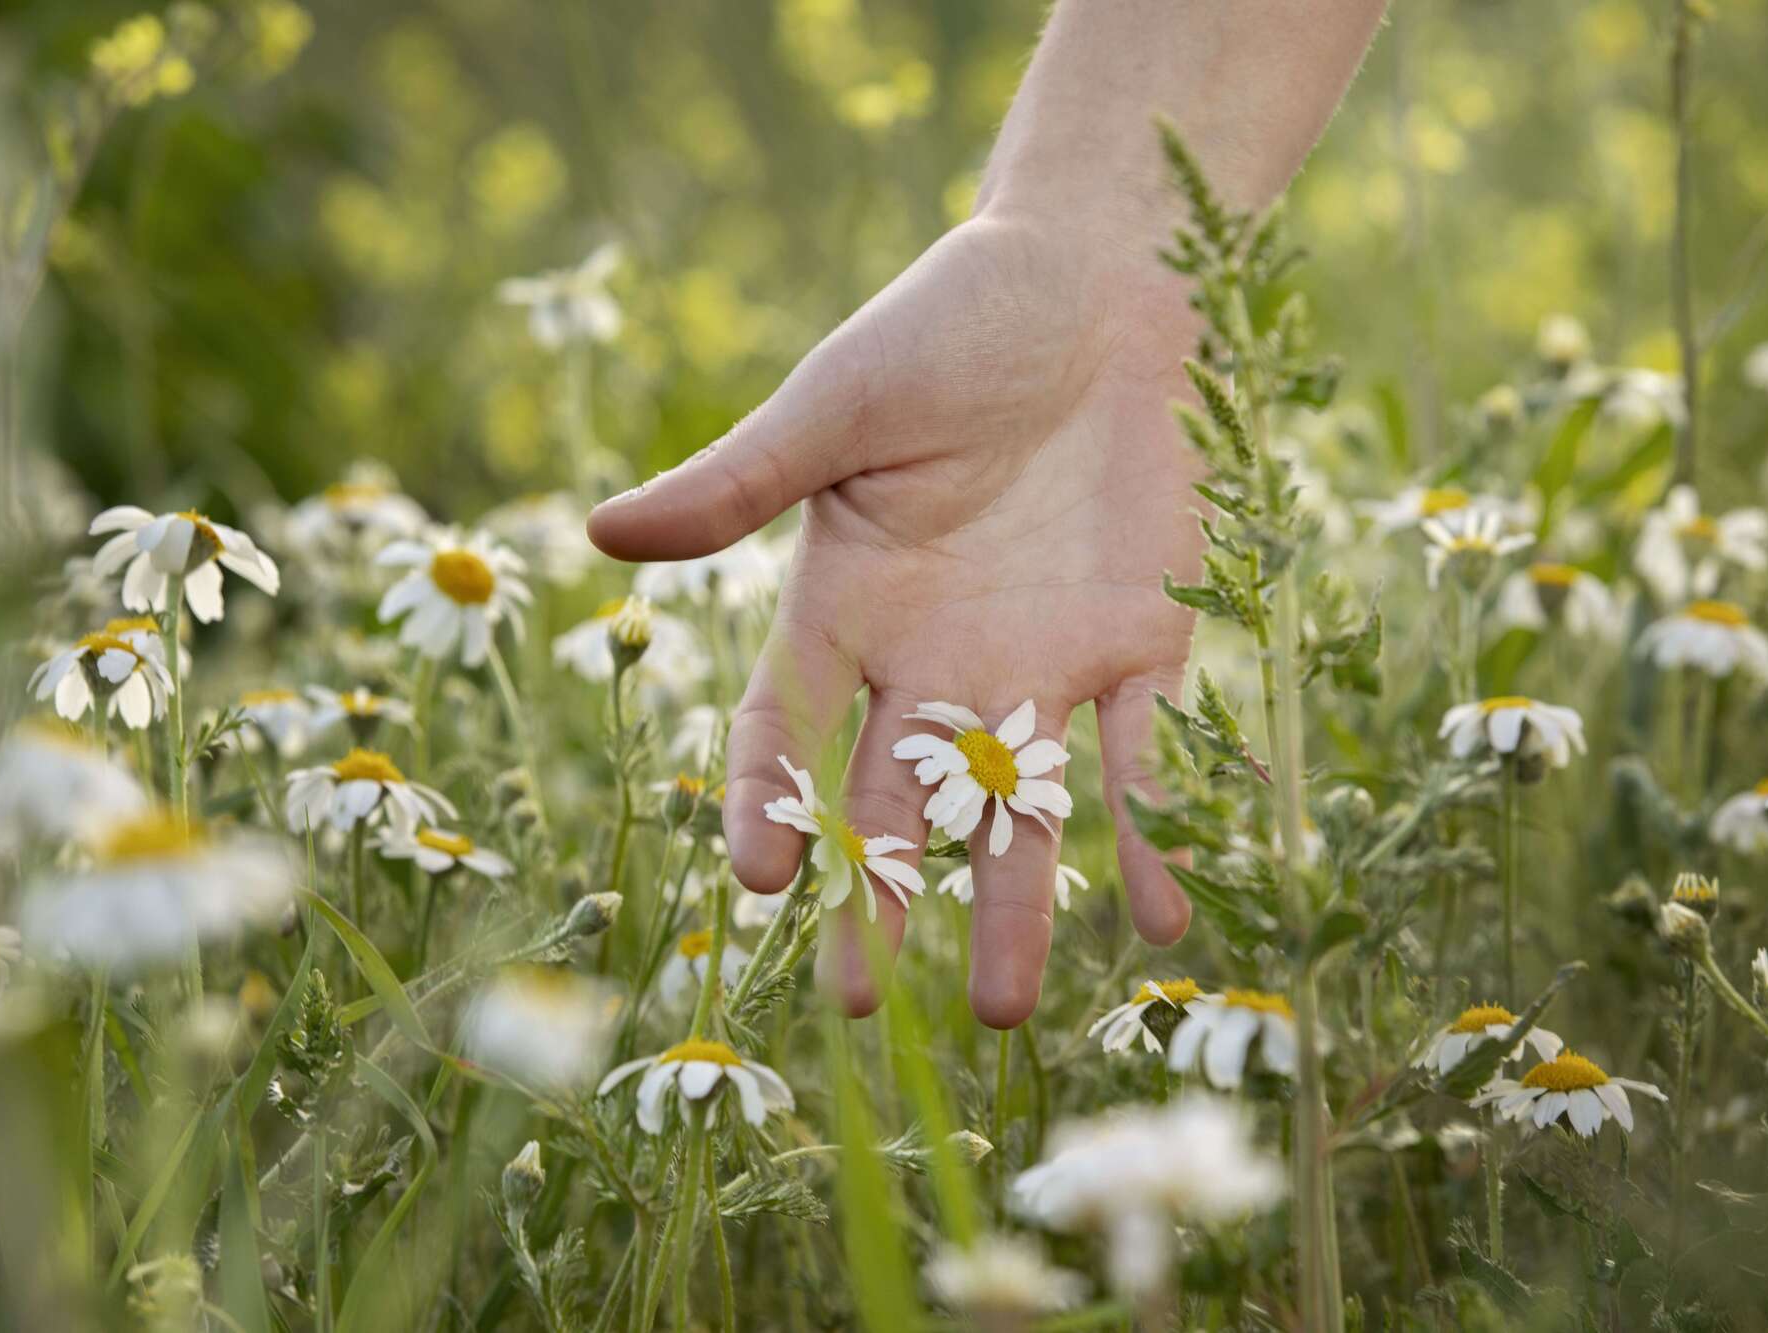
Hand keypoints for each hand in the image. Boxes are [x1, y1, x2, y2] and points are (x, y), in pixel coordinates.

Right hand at [588, 211, 1205, 1025]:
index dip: (769, 802)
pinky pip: (1147, 756)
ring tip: (1001, 1005)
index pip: (788, 727)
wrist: (1108, 277)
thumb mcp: (839, 402)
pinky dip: (1158, 828)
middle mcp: (937, 655)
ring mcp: (1040, 659)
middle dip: (878, 897)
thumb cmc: (954, 321)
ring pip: (1017, 807)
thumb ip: (741, 479)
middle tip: (859, 1005)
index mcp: (848, 600)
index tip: (762, 885)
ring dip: (1014, 902)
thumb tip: (603, 536)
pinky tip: (1164, 915)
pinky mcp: (1142, 643)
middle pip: (895, 800)